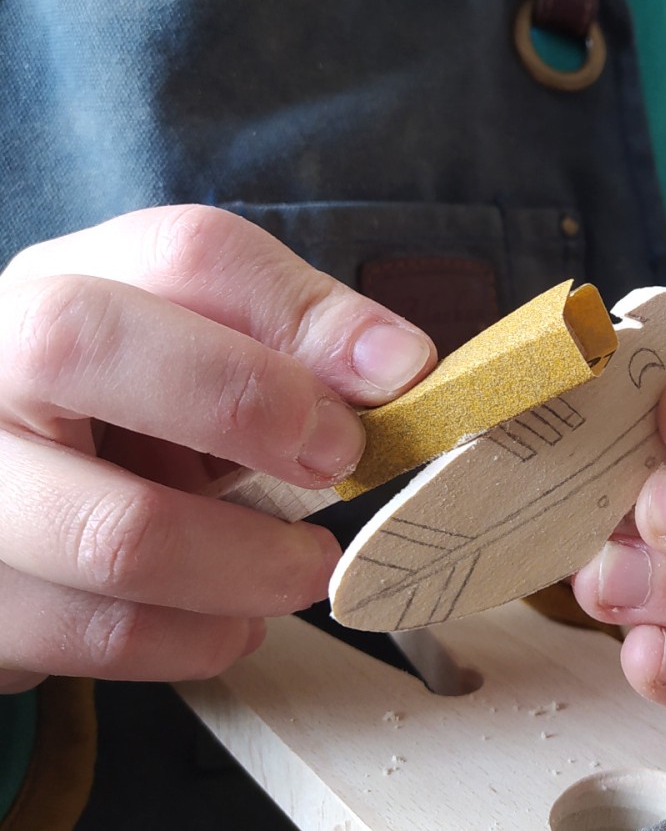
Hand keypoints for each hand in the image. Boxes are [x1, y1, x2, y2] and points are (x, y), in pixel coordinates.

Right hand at [0, 206, 434, 692]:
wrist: (18, 513)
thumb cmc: (131, 430)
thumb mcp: (207, 369)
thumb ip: (297, 345)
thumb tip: (402, 366)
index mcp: (67, 286)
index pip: (184, 251)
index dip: (299, 316)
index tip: (392, 379)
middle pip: (82, 340)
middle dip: (245, 406)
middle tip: (335, 467)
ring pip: (112, 530)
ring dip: (252, 566)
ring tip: (306, 570)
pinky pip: (102, 637)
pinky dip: (202, 639)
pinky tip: (234, 621)